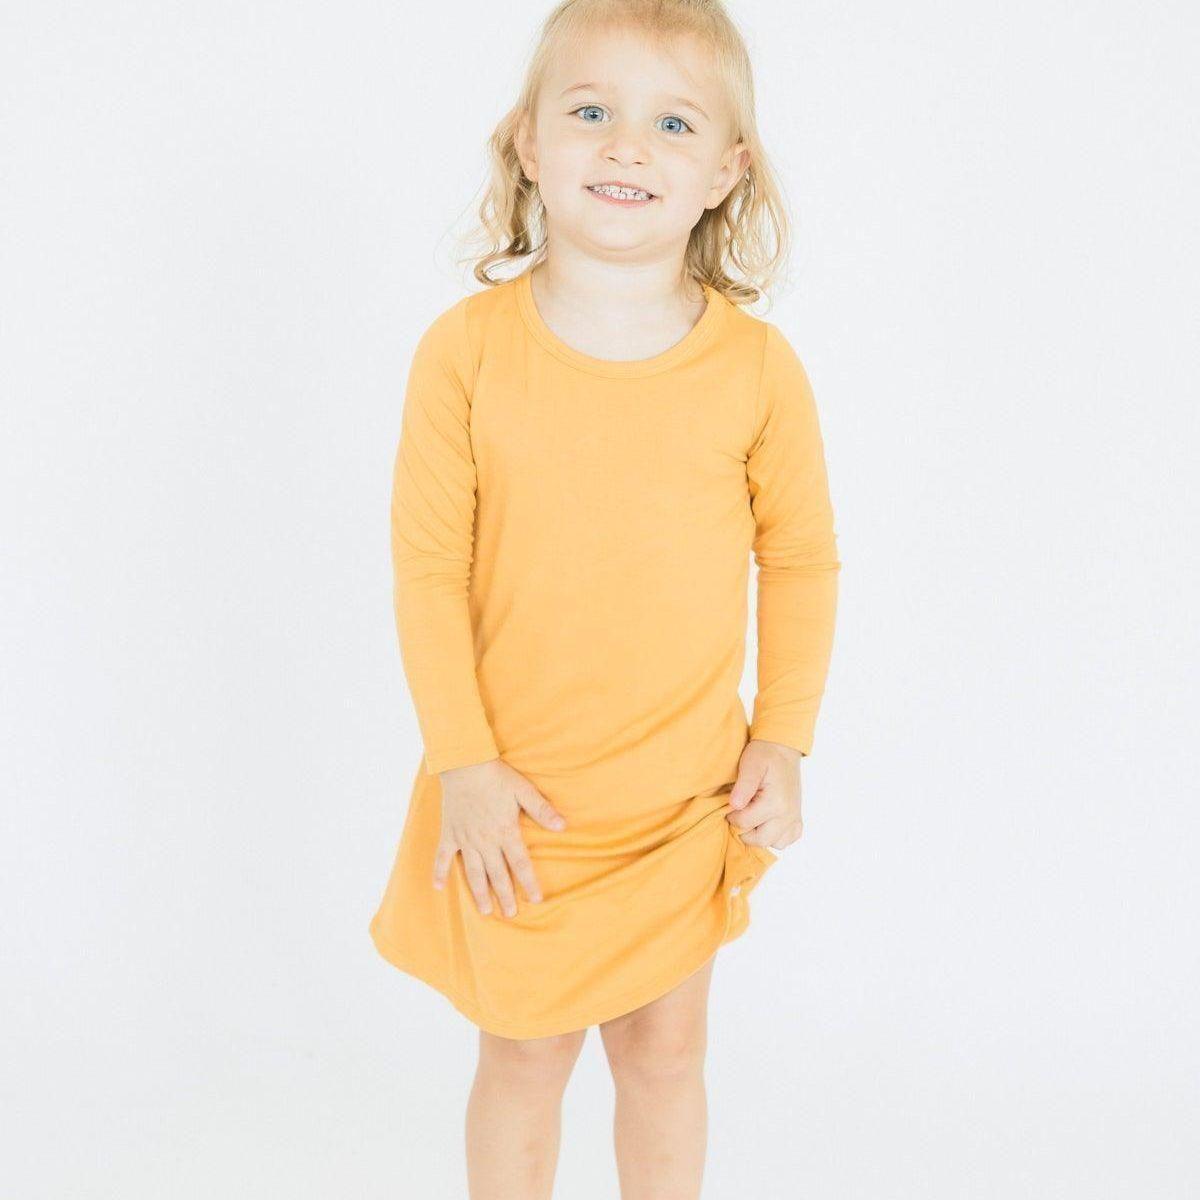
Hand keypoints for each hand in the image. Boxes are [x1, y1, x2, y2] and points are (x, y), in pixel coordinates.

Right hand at [433, 758, 567, 917]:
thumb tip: (563, 826)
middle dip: (505, 895)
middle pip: (497, 874)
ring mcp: (465, 838)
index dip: (529, 882)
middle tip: (510, 914)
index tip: (536, 899)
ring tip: (485, 911)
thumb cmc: (496, 776)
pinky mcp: (449, 832)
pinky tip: (439, 888)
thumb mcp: (524, 790)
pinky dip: (439, 872)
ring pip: (473, 872)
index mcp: (505, 831)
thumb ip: (542, 810)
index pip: (520, 863)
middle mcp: (485, 840)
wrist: (464, 764)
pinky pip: (442, 856)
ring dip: (479, 893)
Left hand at [725, 739, 803, 851]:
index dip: (731, 815)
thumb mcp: (750, 764)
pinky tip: (766, 822)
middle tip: (739, 814)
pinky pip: (788, 839)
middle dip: (744, 830)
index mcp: (776, 802)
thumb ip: (743, 786)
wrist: (783, 749)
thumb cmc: (764, 754)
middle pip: (760, 839)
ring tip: (752, 817)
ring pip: (775, 843)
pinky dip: (777, 836)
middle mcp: (788, 814)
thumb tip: (735, 805)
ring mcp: (795, 817)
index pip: (745, 823)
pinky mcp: (797, 818)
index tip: (729, 805)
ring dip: (761, 835)